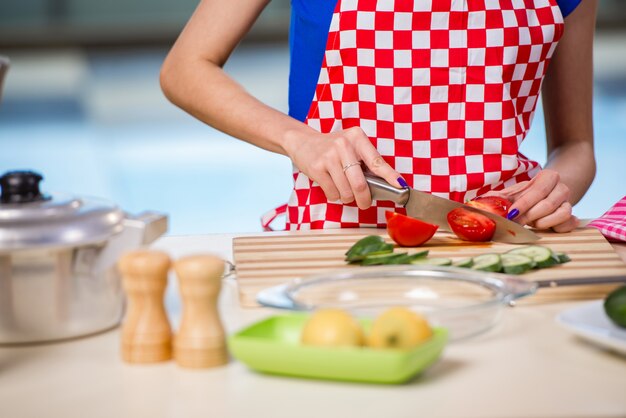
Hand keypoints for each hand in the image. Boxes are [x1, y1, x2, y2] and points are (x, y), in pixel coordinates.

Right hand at [284, 126, 403, 209]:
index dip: (390, 176)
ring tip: (343, 188)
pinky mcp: (316, 168)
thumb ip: (366, 161)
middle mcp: (343, 144)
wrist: (303, 142)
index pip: (377, 161)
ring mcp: (329, 156)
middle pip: (360, 184)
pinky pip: (332, 193)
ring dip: (347, 197)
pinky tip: (332, 185)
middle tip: (365, 203)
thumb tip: (386, 184)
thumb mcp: (351, 146)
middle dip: (364, 199)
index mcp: (357, 137)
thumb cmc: (332, 148)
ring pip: (346, 192)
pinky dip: (335, 196)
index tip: (400, 185)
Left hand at [486, 169, 578, 231]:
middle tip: (516, 223)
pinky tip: (544, 227)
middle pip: (548, 204)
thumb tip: (476, 203)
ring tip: (531, 223)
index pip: (538, 191)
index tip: (511, 214)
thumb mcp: (512, 193)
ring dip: (543, 222)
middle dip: (529, 216)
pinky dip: (556, 227)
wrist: (547, 196)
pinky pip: (569, 223)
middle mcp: (561, 188)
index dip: (524, 204)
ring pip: (562, 214)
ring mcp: (569, 202)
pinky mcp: (572, 217)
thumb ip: (497, 197)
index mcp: (548, 177)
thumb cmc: (526, 195)